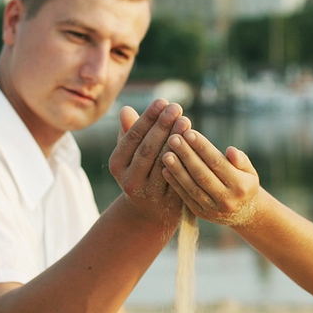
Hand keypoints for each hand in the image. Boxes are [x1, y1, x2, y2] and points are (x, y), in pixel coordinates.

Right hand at [109, 99, 190, 224]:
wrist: (148, 212)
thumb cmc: (140, 171)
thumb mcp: (130, 154)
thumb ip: (129, 133)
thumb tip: (125, 110)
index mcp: (117, 165)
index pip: (133, 137)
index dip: (148, 118)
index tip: (162, 101)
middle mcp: (129, 180)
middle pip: (148, 149)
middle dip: (163, 126)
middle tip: (177, 107)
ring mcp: (148, 193)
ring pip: (164, 163)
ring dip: (176, 141)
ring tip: (186, 121)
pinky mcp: (167, 202)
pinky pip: (178, 177)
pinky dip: (185, 160)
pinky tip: (194, 144)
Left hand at [161, 129, 259, 226]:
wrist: (244, 214)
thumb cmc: (245, 184)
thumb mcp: (250, 171)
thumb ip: (241, 160)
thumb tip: (230, 151)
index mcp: (241, 186)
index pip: (218, 163)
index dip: (202, 148)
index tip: (189, 133)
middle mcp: (227, 199)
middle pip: (202, 174)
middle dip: (187, 156)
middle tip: (173, 138)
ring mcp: (213, 209)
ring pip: (192, 187)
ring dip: (177, 170)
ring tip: (166, 154)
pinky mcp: (201, 214)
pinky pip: (186, 197)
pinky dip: (175, 183)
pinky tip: (165, 169)